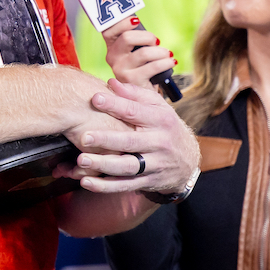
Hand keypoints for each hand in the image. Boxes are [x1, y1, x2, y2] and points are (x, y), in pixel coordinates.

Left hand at [67, 79, 199, 194]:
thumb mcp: (158, 107)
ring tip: (82, 160)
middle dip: (107, 140)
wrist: (188, 160)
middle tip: (84, 137)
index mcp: (160, 120)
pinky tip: (86, 182)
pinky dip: (105, 186)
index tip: (94, 98)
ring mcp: (154, 164)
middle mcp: (159, 143)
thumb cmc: (165, 127)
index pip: (134, 111)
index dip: (114, 105)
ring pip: (127, 166)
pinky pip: (125, 185)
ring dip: (103, 165)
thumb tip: (111, 83)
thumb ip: (134, 95)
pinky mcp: (148, 181)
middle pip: (130, 141)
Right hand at [102, 17, 174, 89]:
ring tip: (167, 54)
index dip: (122, 23)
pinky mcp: (132, 81)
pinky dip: (166, 62)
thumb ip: (136, 39)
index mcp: (112, 47)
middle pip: (127, 38)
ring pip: (144, 53)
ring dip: (160, 51)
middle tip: (156, 42)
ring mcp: (120, 70)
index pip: (109, 30)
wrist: (144, 94)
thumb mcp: (136, 52)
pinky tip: (171, 62)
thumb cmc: (143, 67)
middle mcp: (112, 58)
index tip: (136, 20)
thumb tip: (139, 22)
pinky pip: (154, 66)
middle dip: (147, 37)